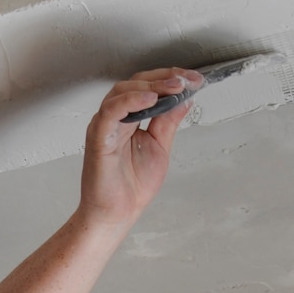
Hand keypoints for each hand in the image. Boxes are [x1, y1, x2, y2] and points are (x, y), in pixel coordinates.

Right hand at [78, 68, 201, 231]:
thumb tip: (184, 100)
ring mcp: (104, 126)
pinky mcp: (98, 138)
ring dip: (151, 86)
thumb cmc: (131, 187)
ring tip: (174, 87)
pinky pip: (111, 111)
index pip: (147, 87)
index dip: (171, 78)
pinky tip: (150, 99)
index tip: (194, 80)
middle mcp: (114, 118)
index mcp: (128, 118)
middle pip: (135, 83)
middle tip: (187, 81)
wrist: (116, 214)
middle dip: (164, 78)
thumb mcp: (160, 146)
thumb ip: (168, 121)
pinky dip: (130, 101)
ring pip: (123, 91)